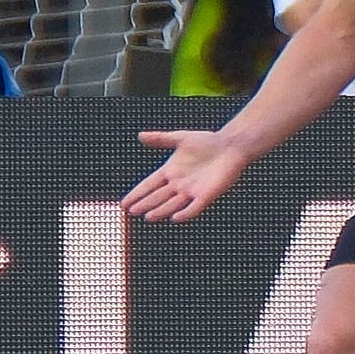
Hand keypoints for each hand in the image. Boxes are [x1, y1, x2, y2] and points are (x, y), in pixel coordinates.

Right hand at [123, 127, 253, 221]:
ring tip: (148, 216)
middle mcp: (178, 184)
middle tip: (131, 211)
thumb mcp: (181, 138)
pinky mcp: (206, 195)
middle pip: (158, 196)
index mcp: (170, 171)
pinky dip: (184, 213)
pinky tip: (175, 217)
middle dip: (145, 204)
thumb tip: (140, 136)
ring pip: (172, 204)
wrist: (230, 146)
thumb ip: (160, 139)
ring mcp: (192, 191)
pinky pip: (194, 207)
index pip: (149, 185)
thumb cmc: (207, 141)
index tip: (124, 203)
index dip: (137, 193)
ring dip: (160, 210)